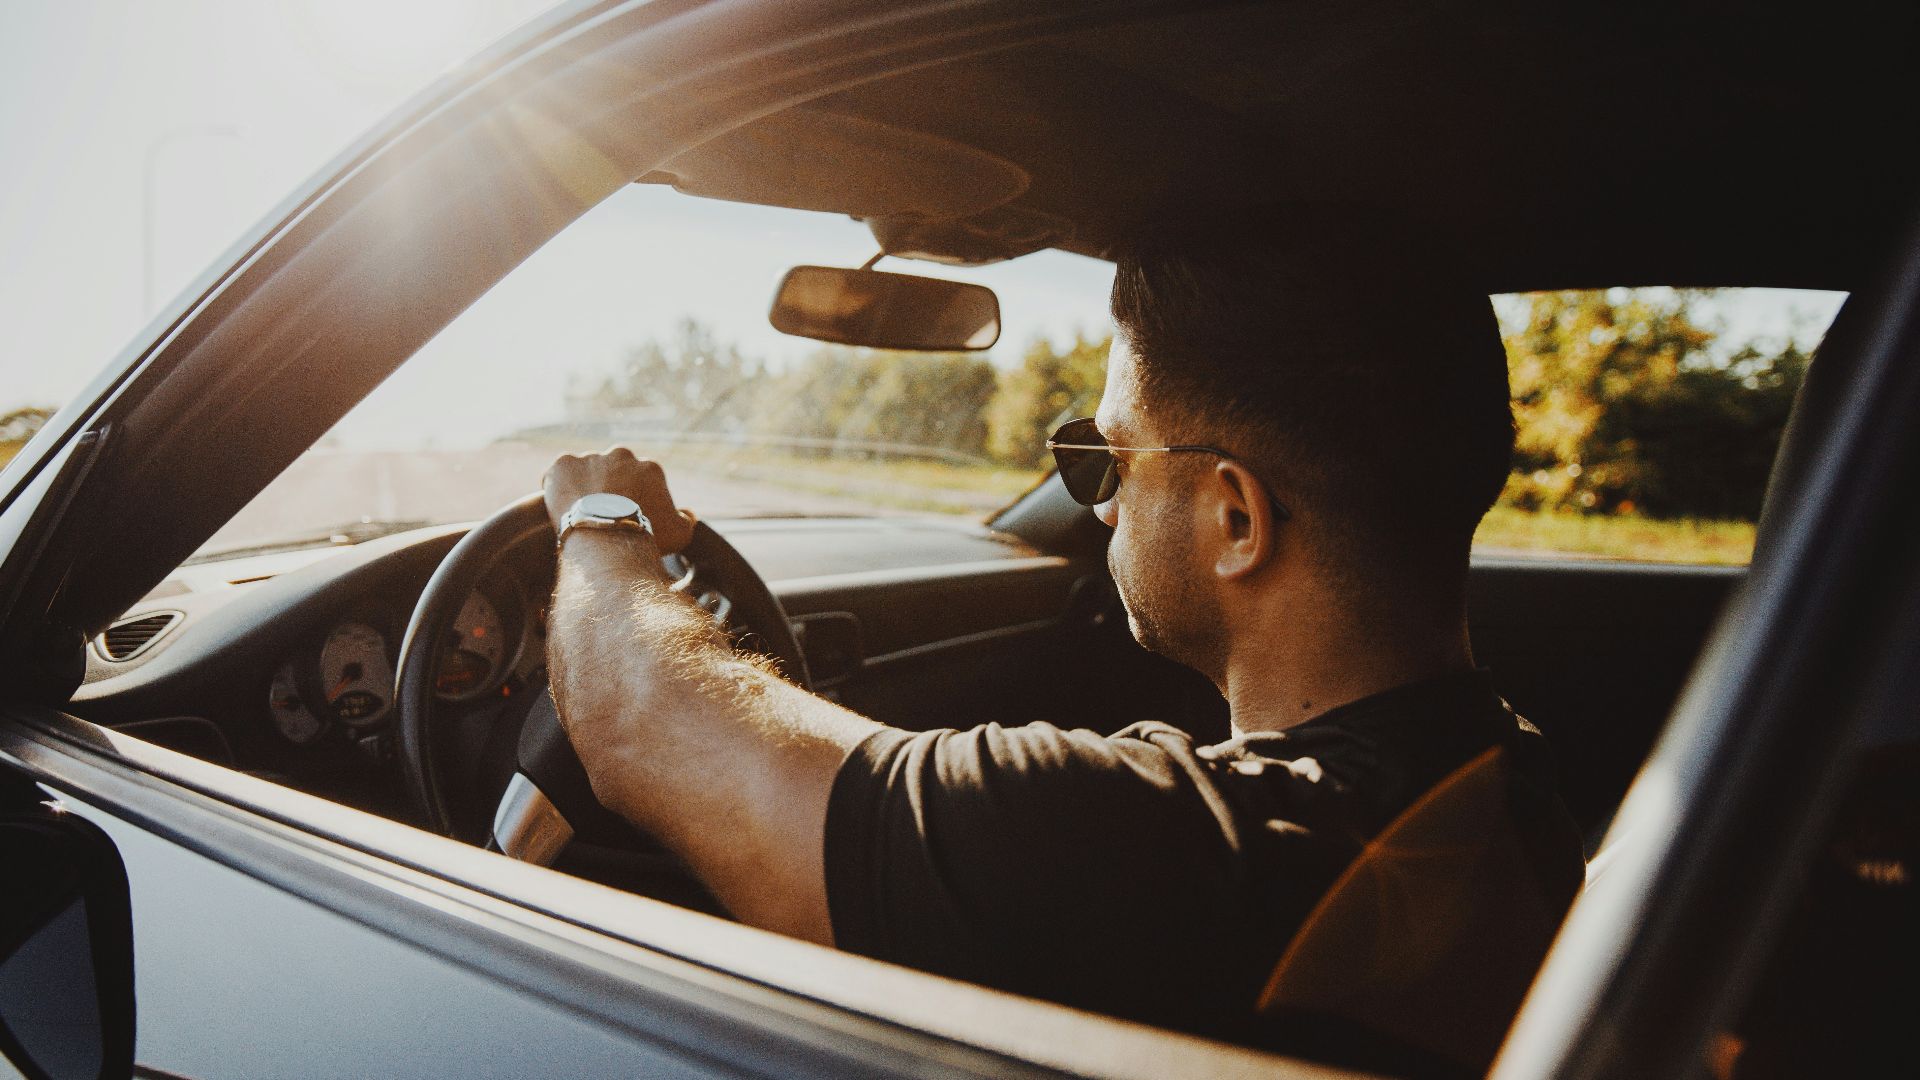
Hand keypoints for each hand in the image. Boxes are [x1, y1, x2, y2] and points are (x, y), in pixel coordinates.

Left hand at [543, 447, 696, 554]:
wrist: (608, 538)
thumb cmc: (647, 537)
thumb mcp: (680, 533)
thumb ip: (687, 520)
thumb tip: (687, 513)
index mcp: (650, 468)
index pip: (641, 480)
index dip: (633, 499)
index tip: (625, 517)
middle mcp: (622, 455)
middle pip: (613, 471)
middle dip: (609, 487)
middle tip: (602, 515)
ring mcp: (591, 457)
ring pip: (585, 472)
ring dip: (583, 487)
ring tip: (580, 514)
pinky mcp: (564, 464)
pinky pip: (558, 475)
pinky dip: (558, 488)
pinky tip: (561, 508)